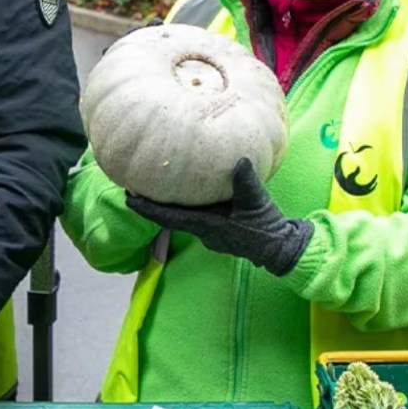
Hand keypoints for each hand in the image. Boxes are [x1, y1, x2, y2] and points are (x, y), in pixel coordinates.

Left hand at [125, 158, 311, 275]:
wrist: (279, 248)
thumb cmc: (266, 228)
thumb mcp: (257, 203)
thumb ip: (246, 182)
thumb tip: (239, 160)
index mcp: (206, 226)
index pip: (169, 218)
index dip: (147, 209)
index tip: (129, 198)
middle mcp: (203, 231)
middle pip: (169, 216)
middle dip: (151, 203)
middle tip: (134, 187)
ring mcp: (210, 232)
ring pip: (182, 217)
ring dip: (168, 204)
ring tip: (155, 185)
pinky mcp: (218, 229)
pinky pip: (196, 215)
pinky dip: (186, 205)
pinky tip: (187, 191)